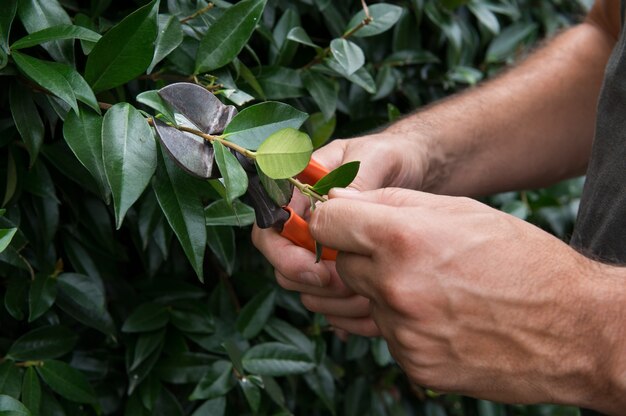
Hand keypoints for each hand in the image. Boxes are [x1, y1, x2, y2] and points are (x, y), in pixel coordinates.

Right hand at [252, 133, 426, 335]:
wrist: (419, 169)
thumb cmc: (392, 156)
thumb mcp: (376, 159)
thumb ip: (354, 180)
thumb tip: (332, 206)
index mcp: (301, 188)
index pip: (271, 225)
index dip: (284, 253)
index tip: (317, 269)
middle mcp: (304, 217)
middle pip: (280, 259)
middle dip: (305, 278)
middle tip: (341, 284)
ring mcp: (320, 242)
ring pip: (301, 281)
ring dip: (326, 294)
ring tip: (362, 293)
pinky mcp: (338, 262)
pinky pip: (327, 294)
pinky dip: (342, 304)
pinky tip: (368, 303)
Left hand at [309, 187, 621, 408]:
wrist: (572, 328)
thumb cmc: (520, 258)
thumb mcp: (458, 210)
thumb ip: (389, 202)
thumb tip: (338, 202)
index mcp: (402, 239)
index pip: (326, 224)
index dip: (331, 221)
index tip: (341, 223)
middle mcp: (394, 288)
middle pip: (342, 264)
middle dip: (364, 257)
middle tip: (408, 255)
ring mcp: (402, 332)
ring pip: (366, 301)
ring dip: (387, 292)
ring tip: (436, 288)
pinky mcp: (413, 363)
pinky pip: (388, 334)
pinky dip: (405, 324)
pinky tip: (444, 317)